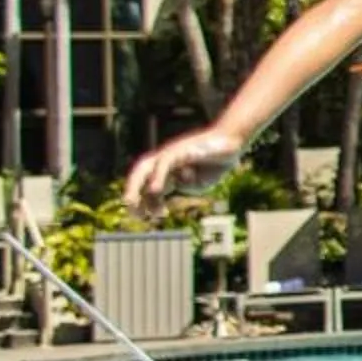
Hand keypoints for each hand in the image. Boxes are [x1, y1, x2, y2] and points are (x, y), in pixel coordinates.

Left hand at [125, 128, 242, 215]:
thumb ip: (184, 188)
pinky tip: (155, 190)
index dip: (142, 201)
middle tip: (130, 210)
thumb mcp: (199, 183)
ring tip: (131, 202)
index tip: (144, 217)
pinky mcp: (181, 150)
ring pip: (146, 167)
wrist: (231, 143)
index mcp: (167, 170)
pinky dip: (158, 176)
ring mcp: (171, 153)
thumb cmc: (215, 163)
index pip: (146, 185)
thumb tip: (171, 188)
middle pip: (139, 173)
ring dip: (136, 186)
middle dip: (131, 191)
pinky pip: (166, 162)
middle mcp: (164, 159)